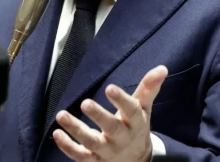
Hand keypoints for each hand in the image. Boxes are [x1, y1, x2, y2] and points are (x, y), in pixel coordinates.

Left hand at [53, 65, 167, 161]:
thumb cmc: (136, 127)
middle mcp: (122, 138)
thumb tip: (162, 68)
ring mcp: (107, 151)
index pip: (131, 111)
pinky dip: (67, 147)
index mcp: (135, 122)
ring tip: (61, 115)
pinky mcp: (93, 160)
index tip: (110, 88)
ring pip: (92, 143)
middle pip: (111, 128)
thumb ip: (149, 88)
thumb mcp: (144, 108)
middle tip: (85, 103)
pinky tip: (57, 134)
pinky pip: (80, 156)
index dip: (121, 100)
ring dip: (76, 129)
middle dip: (99, 116)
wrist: (135, 160)